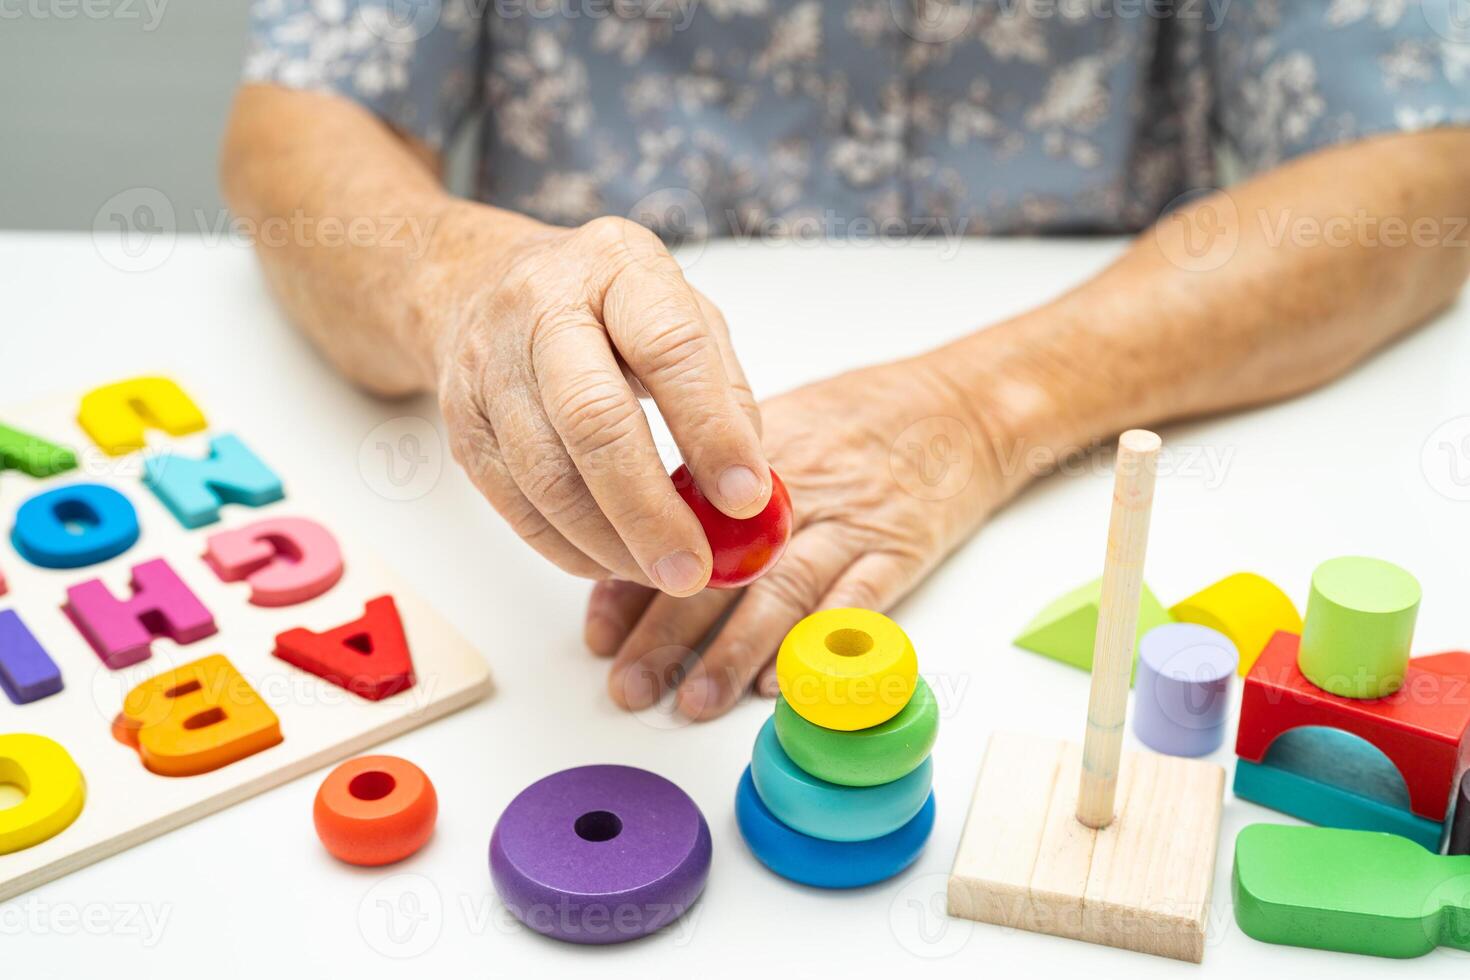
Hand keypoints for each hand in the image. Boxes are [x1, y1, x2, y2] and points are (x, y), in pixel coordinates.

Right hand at [431, 206, 770, 595]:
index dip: (711, 430)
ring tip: (664, 572)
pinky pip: (515, 505)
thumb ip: (722, 390)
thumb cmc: (603, 305)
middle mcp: (543, 307)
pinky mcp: (463, 424)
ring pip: (547, 477)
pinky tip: (613, 560)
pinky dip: (569, 548)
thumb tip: (748, 489)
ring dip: (611, 543)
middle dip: (650, 510)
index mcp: (618, 267)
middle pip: (594, 421)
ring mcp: (490, 367)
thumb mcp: (680, 312)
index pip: (670, 349)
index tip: (747, 497)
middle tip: (695, 568)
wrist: (479, 284)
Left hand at [586, 355, 1016, 720]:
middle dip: (666, 633)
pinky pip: (853, 604)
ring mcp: (848, 524)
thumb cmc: (858, 422)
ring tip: (694, 701)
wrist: (959, 406)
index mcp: (749, 463)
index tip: (600, 635)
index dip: (632, 583)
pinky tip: (779, 683)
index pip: (673, 527)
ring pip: (779, 593)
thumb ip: (712, 485)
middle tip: (630, 684)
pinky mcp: (899, 551)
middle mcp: (792, 494)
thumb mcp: (775, 430)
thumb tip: (635, 544)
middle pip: (718, 569)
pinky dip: (815, 646)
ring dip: (732, 652)